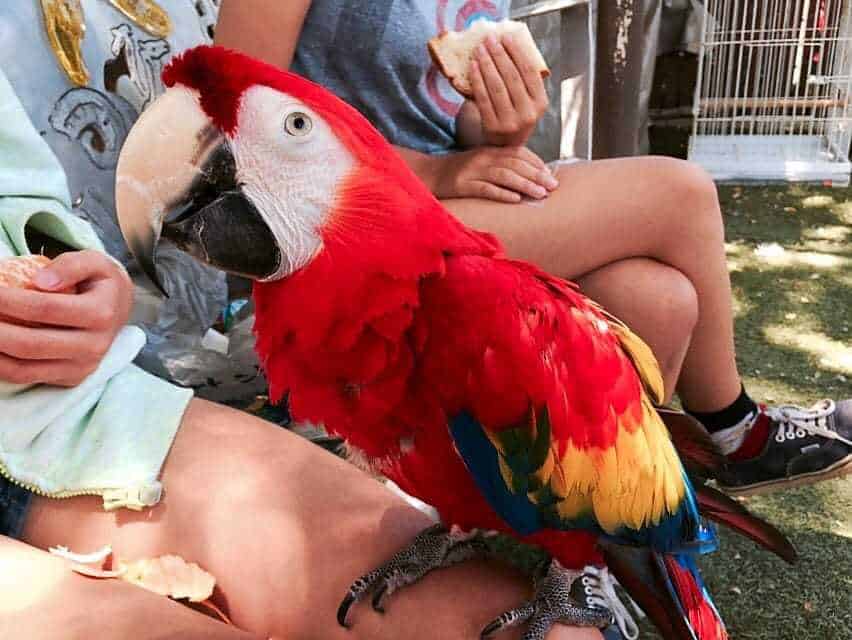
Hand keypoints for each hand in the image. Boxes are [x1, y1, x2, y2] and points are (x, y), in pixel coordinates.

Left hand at [0, 250, 132, 385]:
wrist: (119, 310)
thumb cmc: (100, 283)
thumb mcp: (94, 262)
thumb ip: (70, 264)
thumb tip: (40, 282)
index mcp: (101, 314)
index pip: (45, 308)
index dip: (8, 300)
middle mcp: (95, 346)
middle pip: (30, 343)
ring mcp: (83, 367)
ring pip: (23, 367)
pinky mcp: (71, 379)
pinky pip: (25, 377)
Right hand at [431, 145, 558, 202]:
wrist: (429, 175)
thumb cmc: (460, 172)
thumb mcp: (482, 162)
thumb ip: (502, 165)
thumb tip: (530, 176)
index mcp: (490, 150)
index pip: (518, 152)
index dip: (537, 163)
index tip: (550, 174)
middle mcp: (483, 158)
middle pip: (515, 164)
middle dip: (537, 175)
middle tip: (553, 186)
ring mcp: (472, 171)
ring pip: (504, 175)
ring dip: (525, 184)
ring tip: (540, 194)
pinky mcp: (462, 185)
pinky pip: (485, 189)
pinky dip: (502, 193)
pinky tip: (515, 199)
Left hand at [469, 33, 548, 146]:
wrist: (504, 150)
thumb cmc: (515, 118)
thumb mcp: (528, 103)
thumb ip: (524, 83)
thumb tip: (508, 48)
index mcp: (540, 104)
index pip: (530, 71)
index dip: (517, 52)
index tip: (506, 37)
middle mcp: (528, 114)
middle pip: (512, 76)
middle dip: (499, 54)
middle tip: (489, 40)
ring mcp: (510, 122)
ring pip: (496, 86)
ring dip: (486, 64)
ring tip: (479, 50)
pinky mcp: (492, 127)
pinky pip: (483, 98)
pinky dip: (477, 80)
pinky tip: (473, 67)